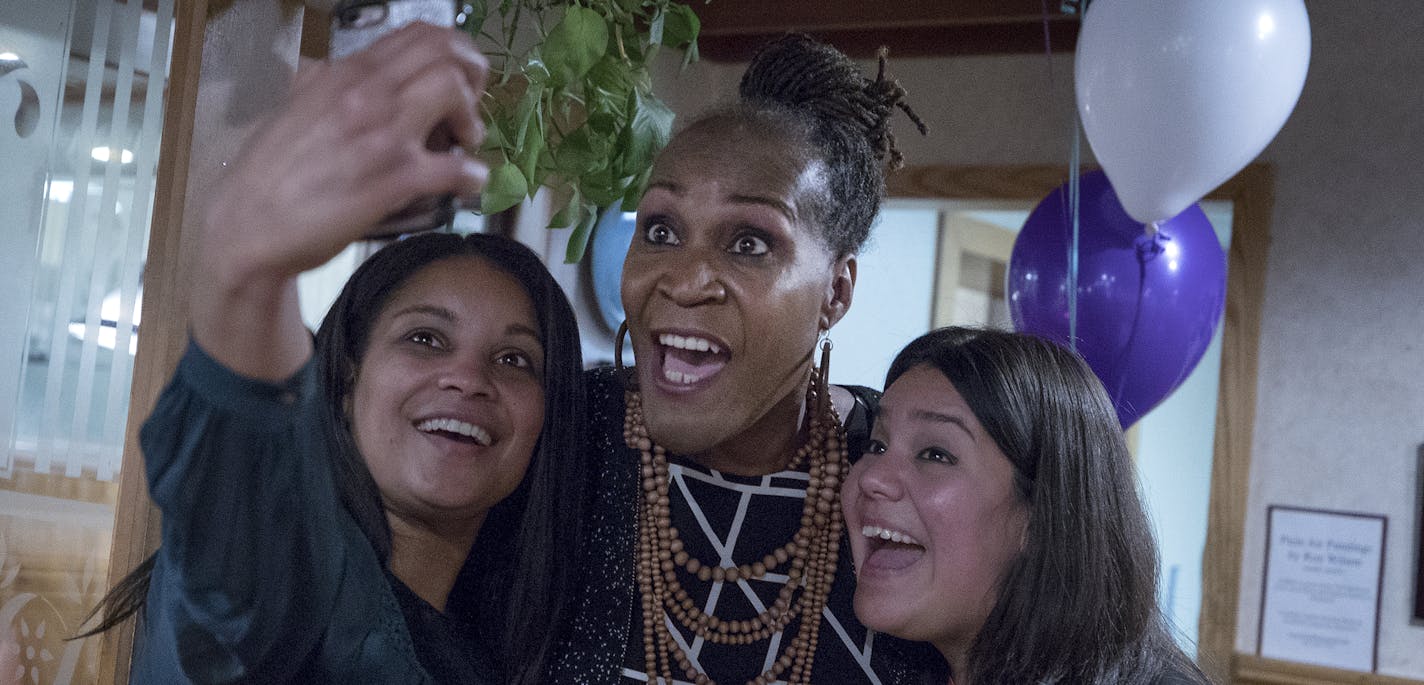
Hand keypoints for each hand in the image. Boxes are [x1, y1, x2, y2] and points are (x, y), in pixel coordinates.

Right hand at [191, 22, 487, 380]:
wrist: (248, 225)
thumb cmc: (268, 173)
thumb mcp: (291, 110)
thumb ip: (316, 85)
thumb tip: (322, 71)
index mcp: (345, 75)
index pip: (418, 35)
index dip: (455, 52)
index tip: (459, 80)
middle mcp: (366, 94)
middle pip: (445, 54)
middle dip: (473, 79)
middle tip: (467, 112)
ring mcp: (382, 135)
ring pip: (452, 93)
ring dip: (473, 120)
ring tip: (464, 146)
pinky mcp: (394, 180)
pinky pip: (455, 167)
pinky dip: (473, 176)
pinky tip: (467, 185)